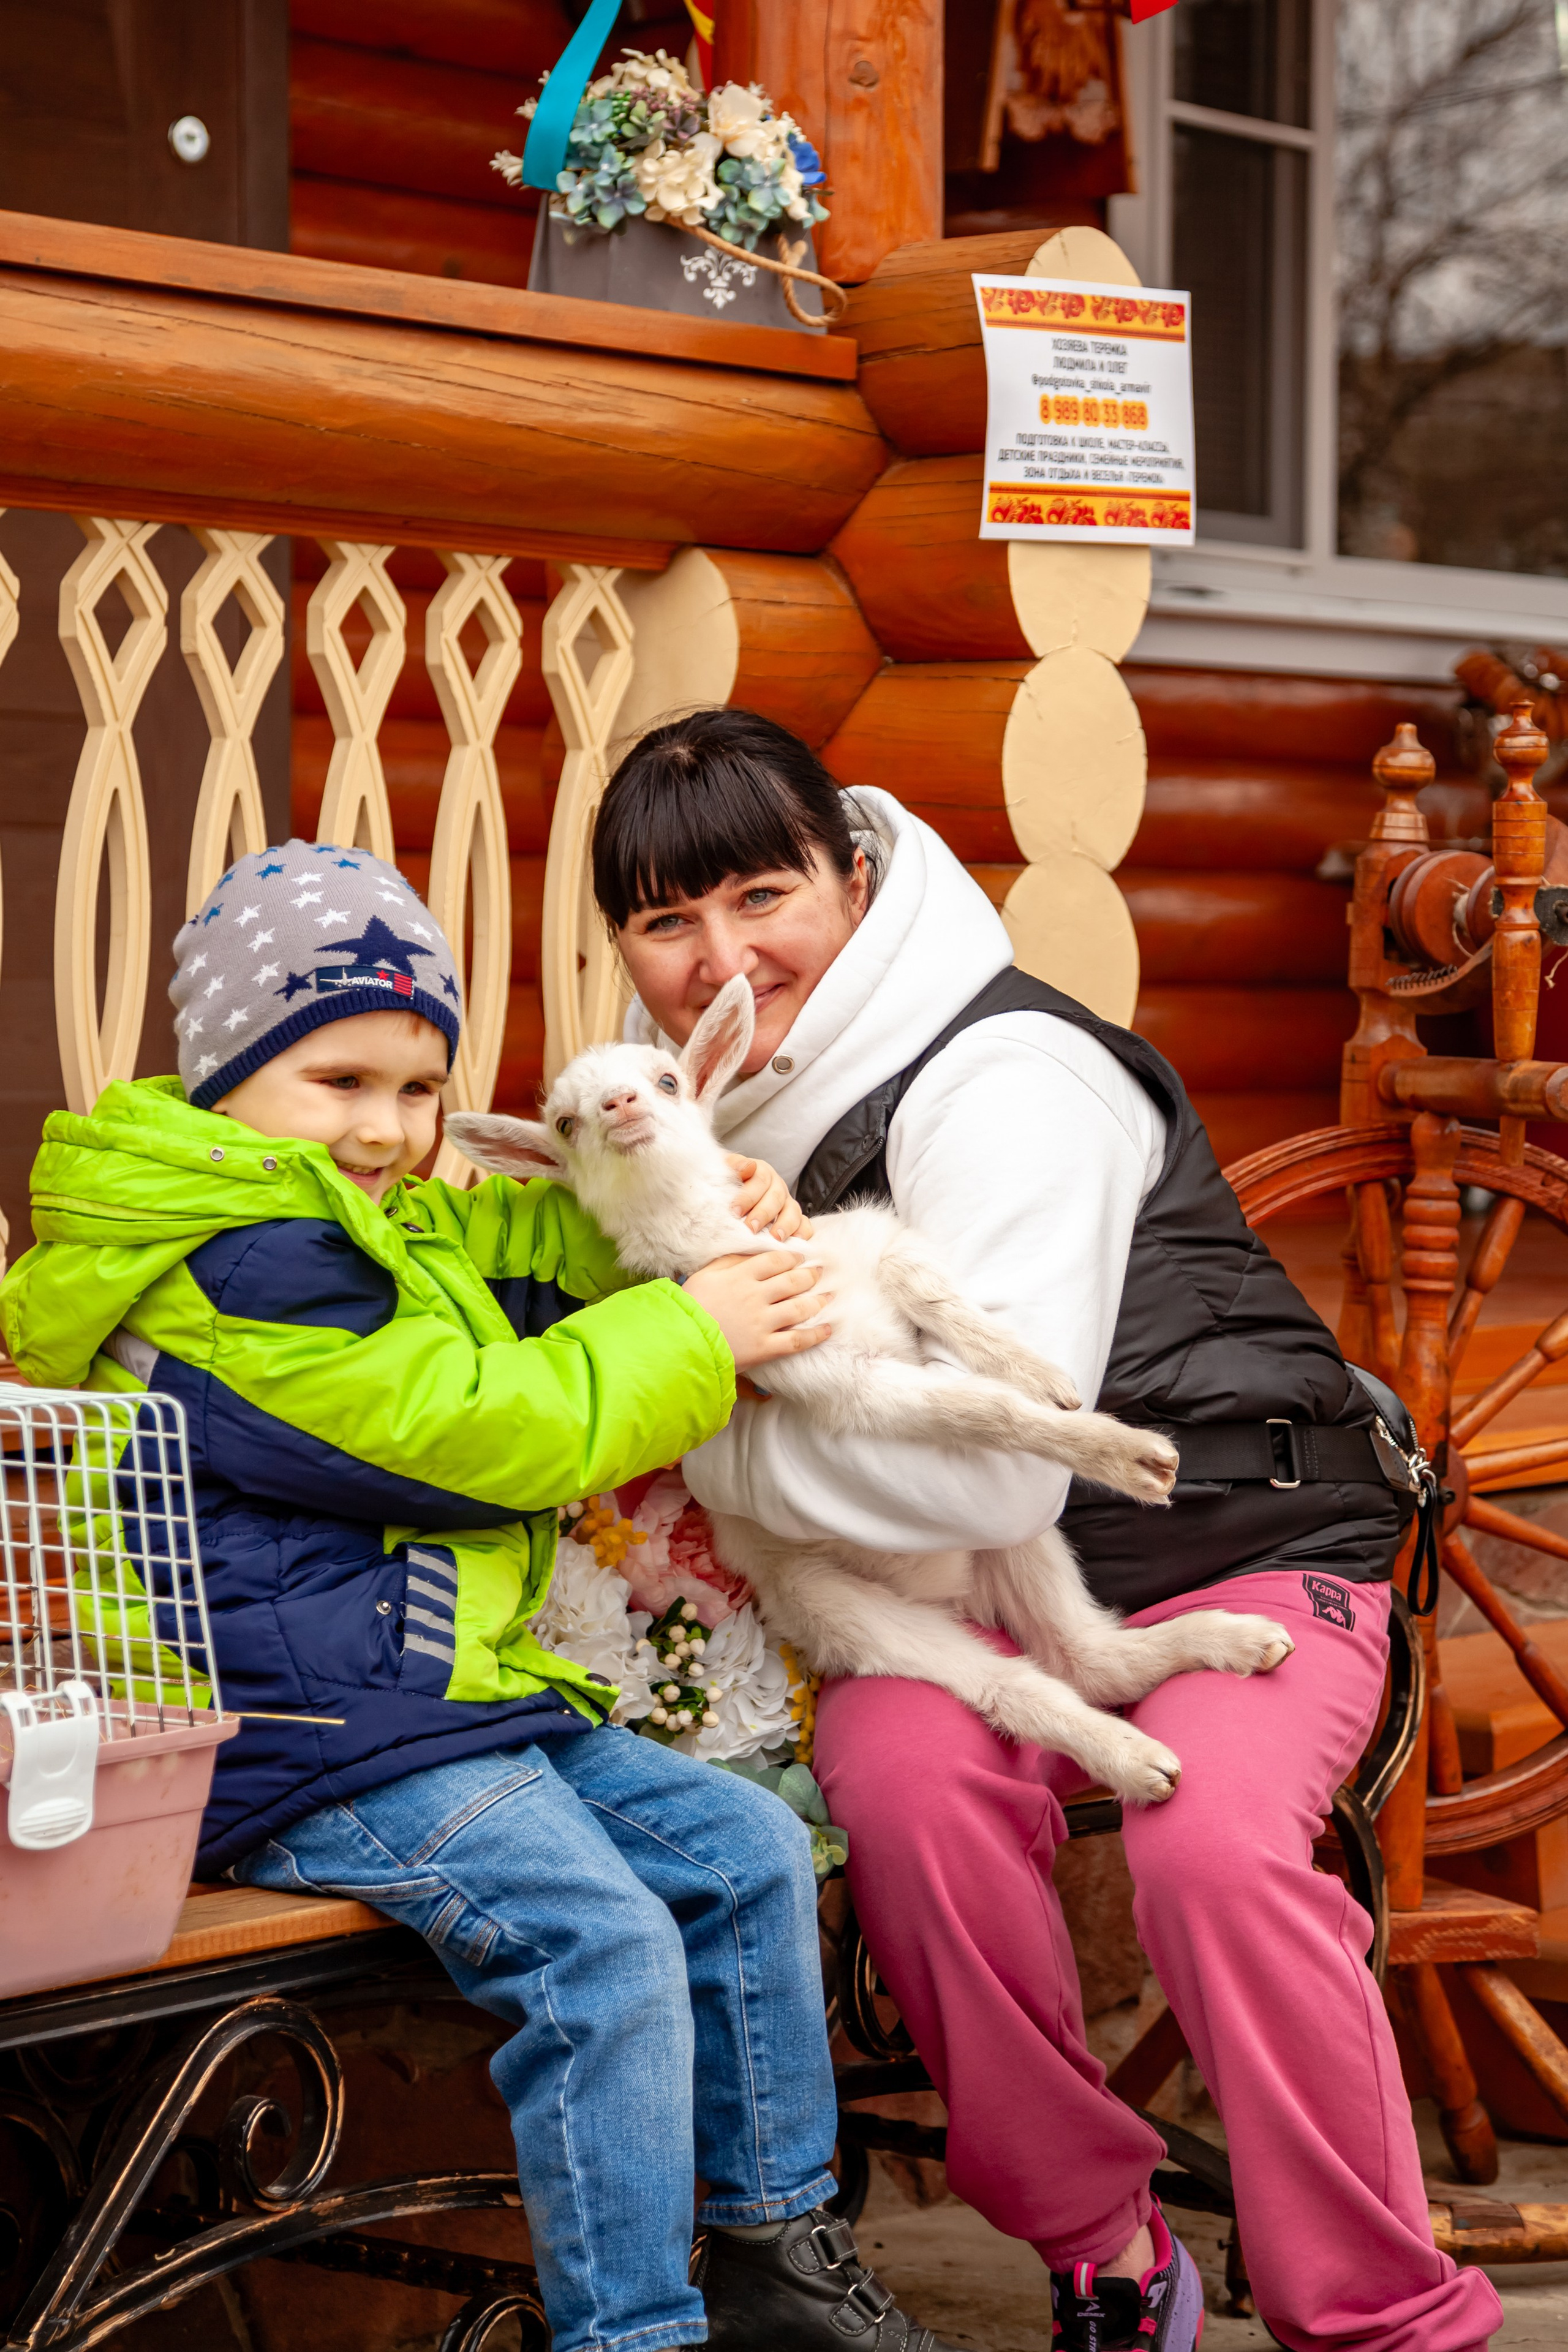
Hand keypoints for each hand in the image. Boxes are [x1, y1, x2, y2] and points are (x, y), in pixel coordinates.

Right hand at [683, 1249, 830, 1371]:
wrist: (679, 1341)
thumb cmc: (688, 1308)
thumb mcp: (704, 1275)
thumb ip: (728, 1262)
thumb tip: (748, 1253)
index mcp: (741, 1276)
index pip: (776, 1261)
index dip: (793, 1258)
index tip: (801, 1258)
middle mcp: (756, 1296)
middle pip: (793, 1280)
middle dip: (811, 1275)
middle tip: (821, 1273)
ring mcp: (762, 1322)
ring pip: (800, 1307)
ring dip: (819, 1301)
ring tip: (829, 1296)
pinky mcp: (765, 1347)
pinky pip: (797, 1339)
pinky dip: (816, 1334)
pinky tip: (827, 1329)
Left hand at [726, 1154, 813, 1241]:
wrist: (730, 1200)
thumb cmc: (726, 1188)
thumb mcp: (723, 1173)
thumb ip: (732, 1167)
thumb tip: (747, 1167)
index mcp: (761, 1171)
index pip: (760, 1180)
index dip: (748, 1196)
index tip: (735, 1211)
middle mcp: (777, 1186)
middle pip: (776, 1197)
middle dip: (763, 1213)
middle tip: (750, 1227)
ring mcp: (788, 1203)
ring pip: (793, 1211)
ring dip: (785, 1225)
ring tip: (775, 1238)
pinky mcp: (795, 1219)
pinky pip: (804, 1225)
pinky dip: (802, 1233)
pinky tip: (794, 1242)